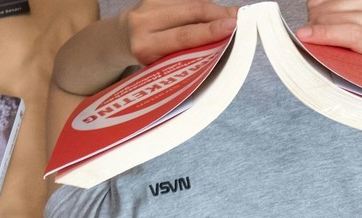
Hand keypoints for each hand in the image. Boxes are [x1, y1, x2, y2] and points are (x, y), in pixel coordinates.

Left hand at [120, 0, 237, 65]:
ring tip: (231, 18)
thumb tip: (223, 44)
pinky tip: (215, 12)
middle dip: (219, 14)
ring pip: (192, 1)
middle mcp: (144, 21)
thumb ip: (189, 56)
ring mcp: (149, 2)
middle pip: (191, 11)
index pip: (183, 36)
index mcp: (145, 46)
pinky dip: (204, 4)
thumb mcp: (164, 66)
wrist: (121, 39)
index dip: (210, 30)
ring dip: (215, 9)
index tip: (232, 26)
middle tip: (240, 19)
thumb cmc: (148, 59)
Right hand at [295, 0, 361, 66]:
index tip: (302, 35)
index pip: (354, 34)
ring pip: (330, 5)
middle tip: (306, 40)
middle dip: (315, 27)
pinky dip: (318, 7)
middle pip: (337, 18)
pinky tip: (321, 18)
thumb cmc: (358, 62)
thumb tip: (308, 44)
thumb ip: (333, 60)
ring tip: (316, 30)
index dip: (325, 33)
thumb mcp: (348, 71)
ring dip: (315, 17)